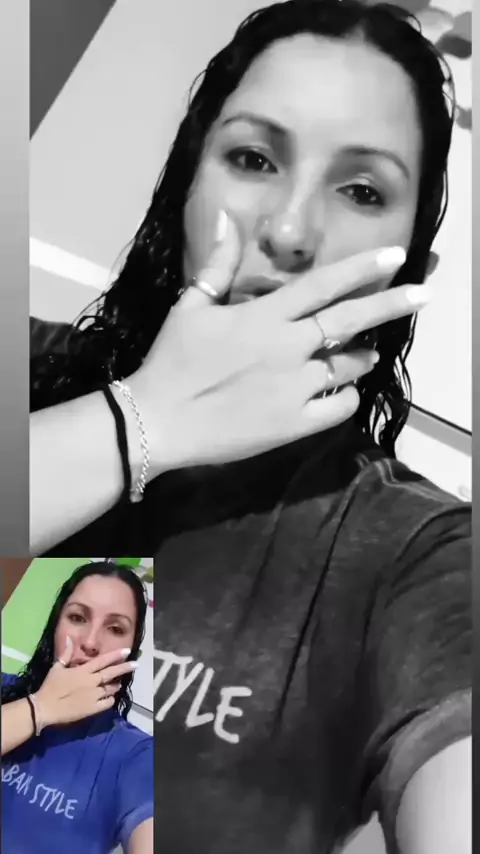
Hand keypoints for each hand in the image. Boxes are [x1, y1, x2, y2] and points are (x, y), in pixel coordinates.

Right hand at [34, 637, 136, 726]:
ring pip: (111, 688)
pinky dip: (110, 699)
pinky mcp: (92, 709)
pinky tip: (110, 697)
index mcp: (84, 671)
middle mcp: (91, 682)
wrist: (45, 707)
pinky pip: (107, 703)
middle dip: (125, 668)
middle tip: (136, 665)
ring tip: (119, 683)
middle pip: (112, 673)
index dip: (116, 655)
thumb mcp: (57, 667)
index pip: (103, 661)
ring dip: (116, 685)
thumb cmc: (50, 686)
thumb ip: (67, 653)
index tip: (128, 651)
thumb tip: (70, 637)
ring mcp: (93, 696)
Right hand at [129, 213, 430, 474]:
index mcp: (264, 316)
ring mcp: (294, 388)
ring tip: (367, 353)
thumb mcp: (191, 307)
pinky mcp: (293, 424)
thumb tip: (227, 218)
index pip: (324, 285)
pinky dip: (346, 396)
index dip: (363, 269)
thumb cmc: (171, 361)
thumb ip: (218, 265)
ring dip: (362, 356)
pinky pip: (339, 407)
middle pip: (351, 320)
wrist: (157, 421)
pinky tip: (340, 391)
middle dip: (392, 303)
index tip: (395, 258)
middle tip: (425, 293)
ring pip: (348, 366)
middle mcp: (287, 348)